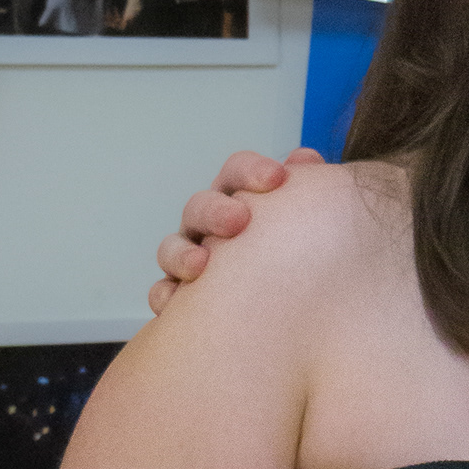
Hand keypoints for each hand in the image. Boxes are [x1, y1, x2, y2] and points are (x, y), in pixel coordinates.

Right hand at [148, 148, 321, 315]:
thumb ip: (306, 190)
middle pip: (200, 206)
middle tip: (239, 220)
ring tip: (201, 265)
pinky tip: (174, 303)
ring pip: (172, 248)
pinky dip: (165, 296)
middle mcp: (209, 224)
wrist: (291, 310)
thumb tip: (305, 159)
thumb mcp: (306, 223)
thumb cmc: (297, 257)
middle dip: (216, 210)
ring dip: (183, 253)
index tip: (276, 178)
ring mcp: (189, 258)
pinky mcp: (178, 296)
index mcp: (241, 198)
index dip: (252, 171)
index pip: (238, 173)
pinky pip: (162, 293)